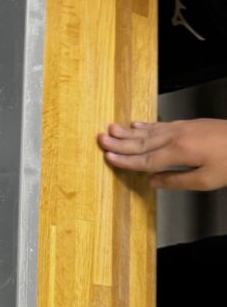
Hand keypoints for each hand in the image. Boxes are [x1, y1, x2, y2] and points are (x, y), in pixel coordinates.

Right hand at [97, 119, 226, 190]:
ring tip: (111, 129)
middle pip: (141, 142)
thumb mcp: (206, 180)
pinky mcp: (188, 124)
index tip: (108, 158)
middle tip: (100, 139)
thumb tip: (152, 181)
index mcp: (178, 151)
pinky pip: (160, 124)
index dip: (125, 161)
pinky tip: (137, 124)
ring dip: (128, 132)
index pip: (145, 160)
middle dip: (119, 142)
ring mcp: (182, 127)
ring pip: (148, 131)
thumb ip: (175, 181)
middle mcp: (176, 136)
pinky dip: (146, 125)